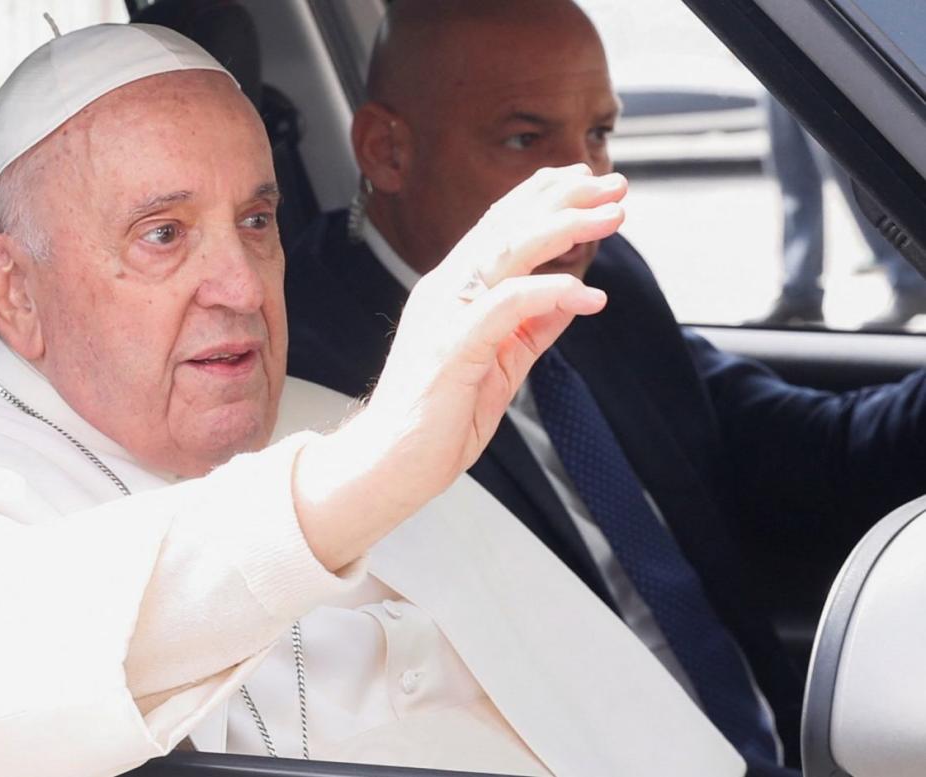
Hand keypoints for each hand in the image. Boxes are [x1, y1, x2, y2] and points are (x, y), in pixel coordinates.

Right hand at [294, 165, 626, 567]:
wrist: (390, 464)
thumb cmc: (437, 417)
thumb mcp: (501, 364)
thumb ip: (532, 328)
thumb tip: (573, 296)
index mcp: (453, 290)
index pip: (499, 226)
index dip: (545, 197)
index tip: (591, 183)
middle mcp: (445, 291)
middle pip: (507, 226)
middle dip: (565, 199)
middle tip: (614, 185)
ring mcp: (445, 315)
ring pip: (507, 251)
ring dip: (563, 228)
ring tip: (610, 218)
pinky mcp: (452, 346)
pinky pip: (506, 306)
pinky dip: (551, 292)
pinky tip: (589, 295)